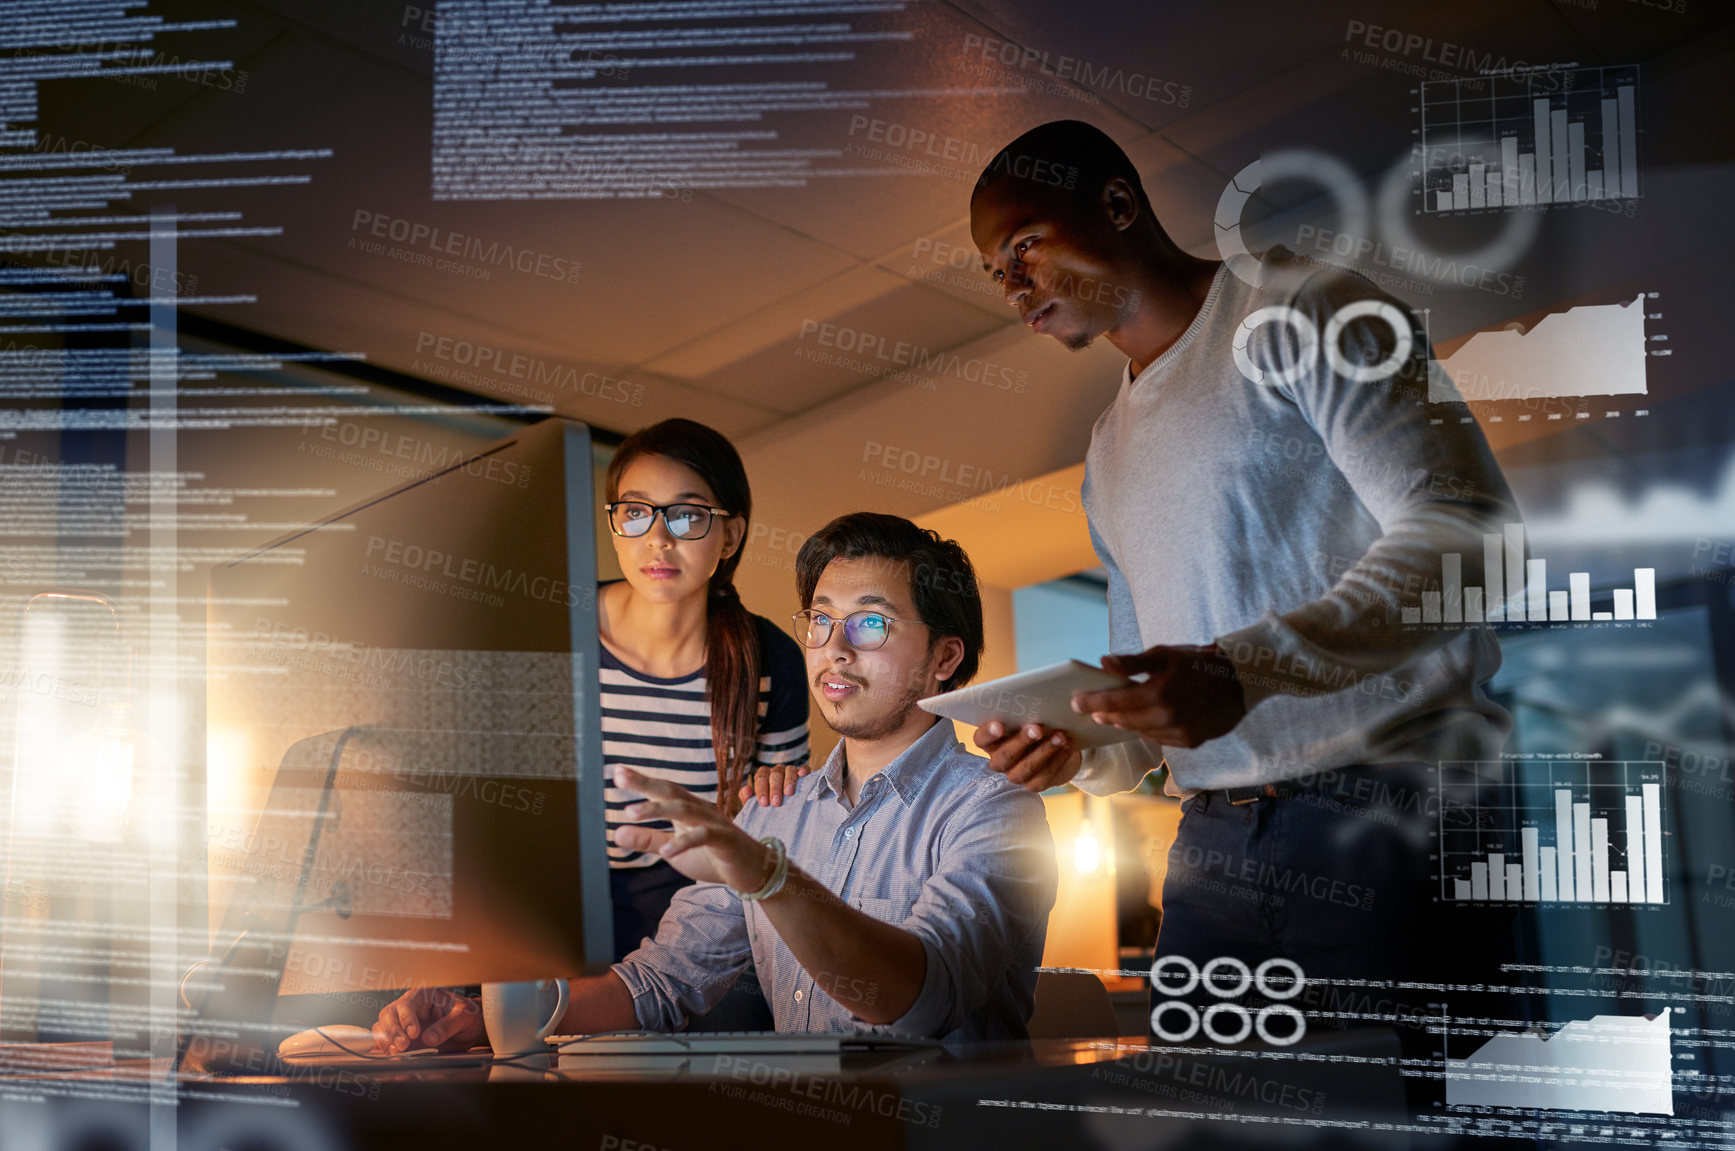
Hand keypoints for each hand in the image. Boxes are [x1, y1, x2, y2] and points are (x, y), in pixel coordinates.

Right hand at [373, 986, 483, 1053]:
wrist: (470, 1028)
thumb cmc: (467, 1015)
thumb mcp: (464, 1016)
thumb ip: (447, 1026)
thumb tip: (428, 1038)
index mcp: (424, 995)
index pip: (407, 1002)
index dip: (406, 1017)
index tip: (413, 1033)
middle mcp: (410, 1007)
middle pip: (390, 1014)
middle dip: (393, 1031)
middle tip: (403, 1045)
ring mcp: (403, 1023)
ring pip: (383, 1026)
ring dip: (386, 1040)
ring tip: (397, 1052)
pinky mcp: (402, 1037)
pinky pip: (386, 1040)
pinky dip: (385, 1047)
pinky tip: (392, 1055)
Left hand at [614, 765, 775, 891]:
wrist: (751, 871)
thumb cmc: (712, 857)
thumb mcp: (674, 850)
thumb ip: (648, 840)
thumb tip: (616, 832)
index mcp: (687, 809)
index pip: (662, 791)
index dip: (641, 781)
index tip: (617, 772)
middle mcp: (700, 810)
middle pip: (671, 792)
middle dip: (645, 783)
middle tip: (619, 777)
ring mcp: (714, 823)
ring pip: (684, 810)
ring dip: (657, 810)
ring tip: (630, 813)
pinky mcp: (726, 840)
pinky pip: (704, 836)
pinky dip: (684, 842)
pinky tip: (666, 850)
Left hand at [739, 762, 811, 807]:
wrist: (783, 808)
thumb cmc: (768, 804)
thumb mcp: (755, 803)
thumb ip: (746, 797)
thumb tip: (747, 789)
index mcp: (763, 775)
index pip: (760, 778)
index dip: (761, 790)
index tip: (764, 803)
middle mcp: (776, 770)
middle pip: (775, 774)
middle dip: (775, 788)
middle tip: (776, 802)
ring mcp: (789, 770)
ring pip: (789, 770)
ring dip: (789, 781)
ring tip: (789, 793)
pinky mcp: (802, 772)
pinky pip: (803, 768)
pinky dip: (803, 770)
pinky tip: (802, 775)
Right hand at [973, 721, 1081, 790]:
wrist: (1053, 747)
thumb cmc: (1036, 724)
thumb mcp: (1027, 717)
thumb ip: (1024, 712)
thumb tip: (1040, 704)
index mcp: (991, 742)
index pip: (981, 739)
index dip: (988, 733)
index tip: (1000, 725)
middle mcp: (999, 761)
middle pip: (1005, 756)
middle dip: (1022, 741)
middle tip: (1037, 728)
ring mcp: (1015, 775)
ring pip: (1026, 768)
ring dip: (1044, 751)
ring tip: (1060, 736)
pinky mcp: (1034, 785)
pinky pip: (1044, 776)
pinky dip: (1058, 759)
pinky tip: (1067, 745)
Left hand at [1072, 643, 1246, 747]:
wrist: (1240, 681)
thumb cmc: (1199, 662)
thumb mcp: (1165, 654)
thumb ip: (1132, 662)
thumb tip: (1103, 662)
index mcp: (1157, 694)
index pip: (1113, 702)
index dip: (1091, 703)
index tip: (1075, 702)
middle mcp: (1166, 718)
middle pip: (1124, 720)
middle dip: (1106, 715)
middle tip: (1092, 711)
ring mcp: (1179, 733)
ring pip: (1141, 731)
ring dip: (1126, 723)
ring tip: (1115, 716)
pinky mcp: (1190, 742)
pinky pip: (1159, 738)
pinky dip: (1148, 729)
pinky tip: (1144, 720)